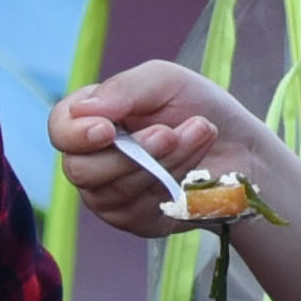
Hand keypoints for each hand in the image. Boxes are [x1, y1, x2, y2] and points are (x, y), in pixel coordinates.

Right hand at [52, 62, 263, 240]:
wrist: (240, 147)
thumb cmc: (197, 106)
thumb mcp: (164, 81)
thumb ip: (124, 88)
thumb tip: (84, 111)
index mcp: (89, 119)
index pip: (60, 130)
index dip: (76, 134)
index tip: (108, 129)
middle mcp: (91, 159)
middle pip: (81, 170)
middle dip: (132, 153)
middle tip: (170, 133)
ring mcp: (109, 194)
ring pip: (114, 191)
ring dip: (161, 163)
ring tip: (197, 135)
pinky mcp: (134, 220)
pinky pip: (138, 211)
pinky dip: (170, 186)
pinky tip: (194, 169)